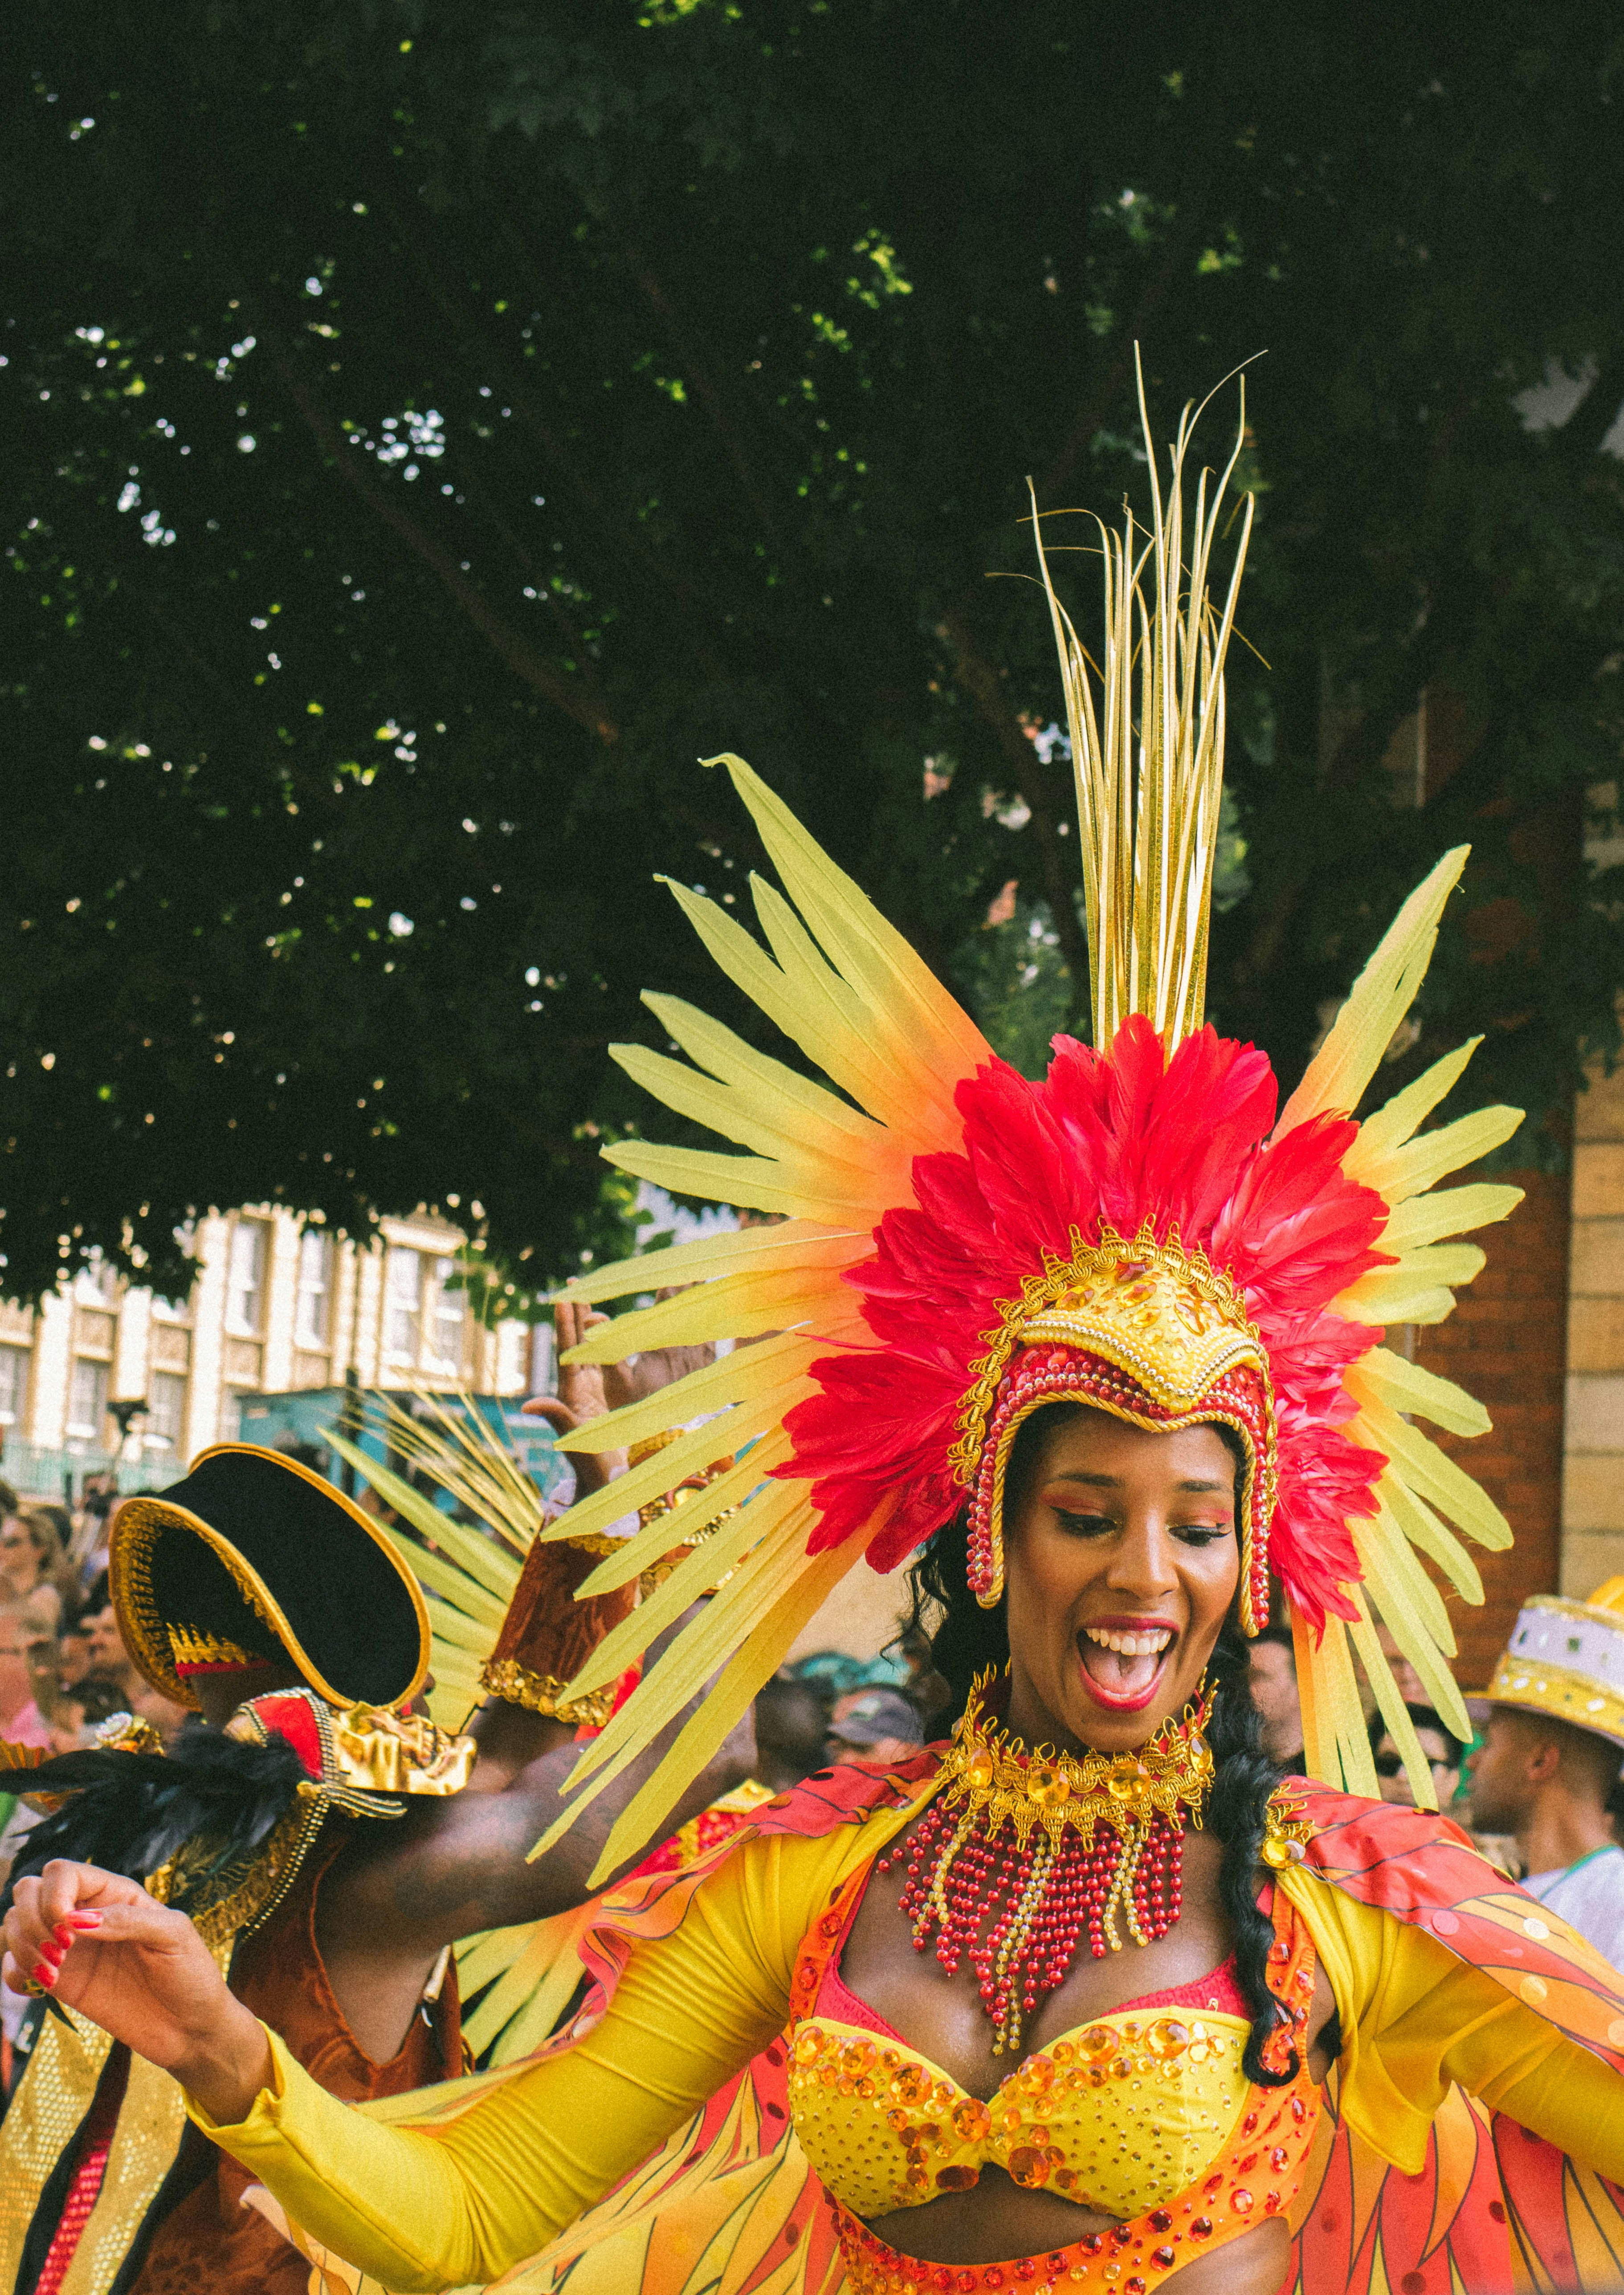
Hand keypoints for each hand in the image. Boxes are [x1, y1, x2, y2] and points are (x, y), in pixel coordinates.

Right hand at [2, 1859, 272, 2121]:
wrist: (190, 2029)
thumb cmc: (191, 1974)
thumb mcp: (173, 1936)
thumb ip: (128, 1920)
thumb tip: (76, 1919)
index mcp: (115, 1894)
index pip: (61, 1872)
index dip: (52, 1894)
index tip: (65, 1926)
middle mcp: (87, 1916)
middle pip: (28, 1891)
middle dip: (31, 1919)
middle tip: (59, 1953)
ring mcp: (70, 1949)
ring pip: (15, 1925)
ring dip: (20, 1946)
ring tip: (52, 1972)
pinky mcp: (61, 1983)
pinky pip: (15, 1968)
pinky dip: (13, 1974)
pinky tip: (39, 1987)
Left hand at [521, 1300, 624, 1495]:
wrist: (608, 1488)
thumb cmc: (593, 1469)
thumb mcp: (575, 1441)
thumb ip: (556, 1419)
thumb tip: (528, 1403)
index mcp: (573, 1394)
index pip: (568, 1351)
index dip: (566, 1323)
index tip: (564, 1295)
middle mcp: (581, 1389)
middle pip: (576, 1344)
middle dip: (574, 1314)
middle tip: (572, 1285)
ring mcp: (594, 1393)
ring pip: (590, 1351)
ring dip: (588, 1324)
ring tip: (586, 1299)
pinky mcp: (608, 1400)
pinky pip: (607, 1366)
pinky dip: (608, 1345)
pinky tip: (612, 1333)